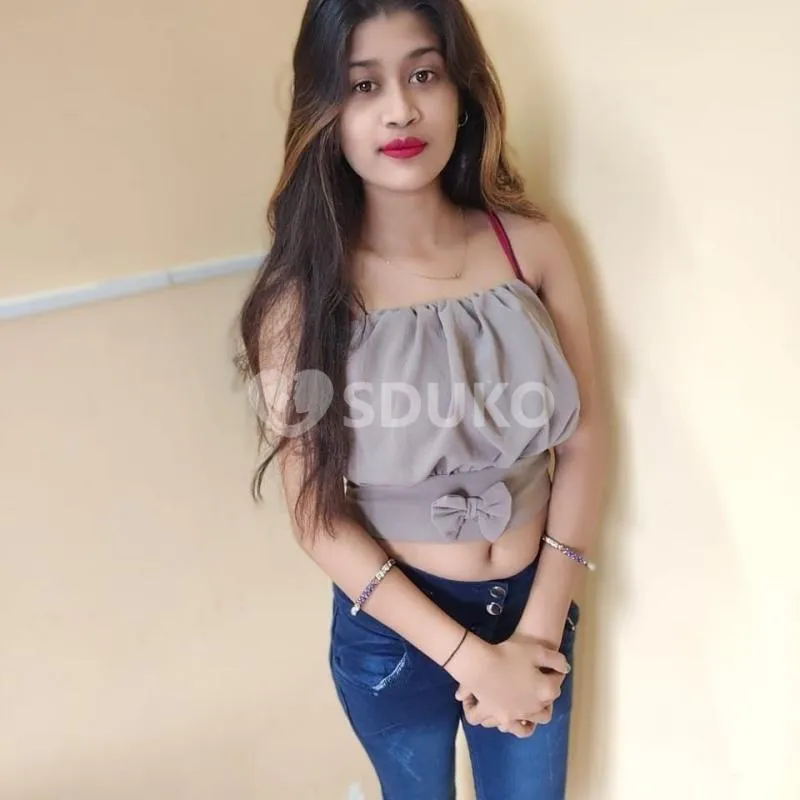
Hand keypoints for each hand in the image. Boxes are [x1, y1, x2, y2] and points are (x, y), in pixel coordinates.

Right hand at [452, 632, 569, 731]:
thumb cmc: (509, 655)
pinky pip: (504, 727)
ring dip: (528, 722)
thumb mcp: (536, 651)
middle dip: (544, 703)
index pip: (557, 685)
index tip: (551, 669)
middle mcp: (534, 708)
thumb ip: (555, 660)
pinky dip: (505, 725)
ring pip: (526, 726)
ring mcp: (516, 716)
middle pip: (545, 712)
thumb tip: (565, 669)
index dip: (555, 675)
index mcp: (545, 691)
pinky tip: (500, 718)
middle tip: (537, 690)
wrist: (481, 665)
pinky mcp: (499, 718)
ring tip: (523, 712)